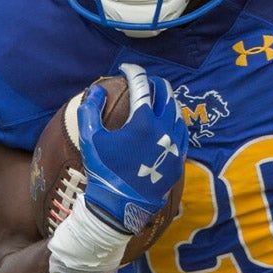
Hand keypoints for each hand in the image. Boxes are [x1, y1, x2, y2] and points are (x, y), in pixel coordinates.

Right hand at [78, 63, 187, 233]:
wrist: (121, 204)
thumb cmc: (103, 170)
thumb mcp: (90, 138)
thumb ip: (91, 109)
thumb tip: (97, 88)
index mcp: (144, 121)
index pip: (142, 86)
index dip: (134, 72)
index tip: (127, 68)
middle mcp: (165, 129)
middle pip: (166, 94)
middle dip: (155, 82)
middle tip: (144, 80)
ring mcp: (176, 143)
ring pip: (177, 110)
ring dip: (166, 99)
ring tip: (155, 96)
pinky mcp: (180, 156)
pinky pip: (182, 129)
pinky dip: (174, 118)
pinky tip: (166, 118)